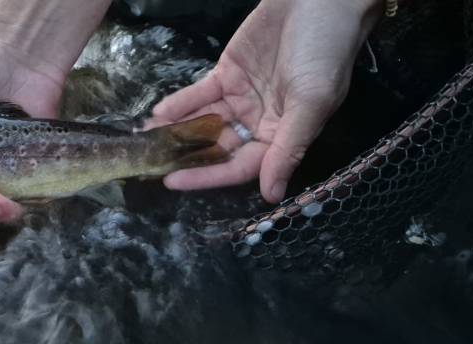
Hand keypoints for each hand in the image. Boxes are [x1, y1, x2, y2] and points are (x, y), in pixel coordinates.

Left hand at [151, 0, 381, 202]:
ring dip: (176, 131)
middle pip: (217, 148)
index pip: (239, 166)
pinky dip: (180, 104)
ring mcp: (240, 98)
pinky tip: (159, 114)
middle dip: (184, 156)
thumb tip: (272, 195)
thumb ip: (288, 148)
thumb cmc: (327, 52)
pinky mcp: (227, 74)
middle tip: (150, 163)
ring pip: (204, 122)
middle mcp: (259, 123)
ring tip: (145, 140)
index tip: (173, 182)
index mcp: (282, 136)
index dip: (207, 176)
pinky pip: (199, 95)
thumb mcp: (312, 103)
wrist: (321, 0)